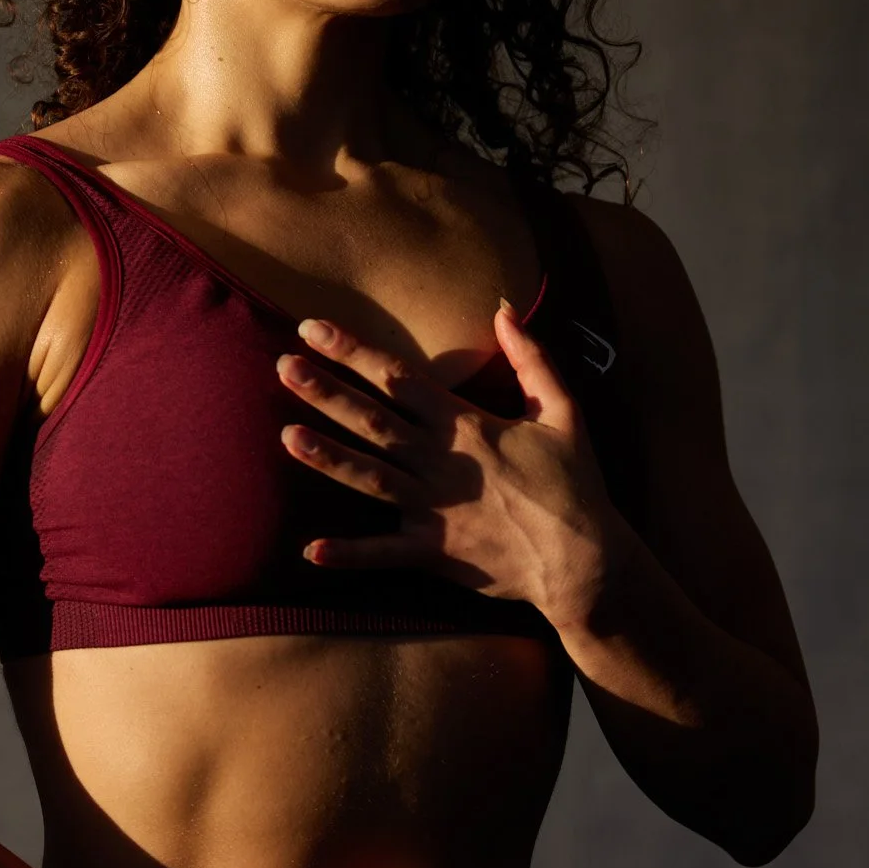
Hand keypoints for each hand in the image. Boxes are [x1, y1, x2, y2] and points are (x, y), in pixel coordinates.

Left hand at [275, 305, 618, 626]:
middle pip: (374, 421)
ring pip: (370, 478)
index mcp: (467, 425)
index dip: (353, 350)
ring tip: (286, 437)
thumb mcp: (564, 411)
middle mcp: (441, 463)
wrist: (585, 560)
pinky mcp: (434, 553)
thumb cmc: (576, 484)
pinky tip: (309, 551)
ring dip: (328, 458)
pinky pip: (385, 555)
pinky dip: (348, 555)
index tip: (312, 328)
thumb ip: (532, 357)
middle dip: (327, 392)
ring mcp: (434, 509)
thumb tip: (505, 307)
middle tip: (283, 368)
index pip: (399, 378)